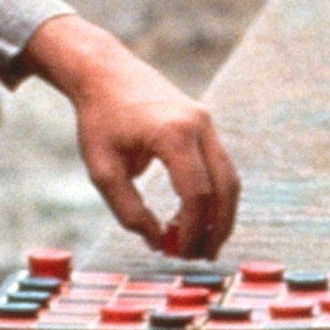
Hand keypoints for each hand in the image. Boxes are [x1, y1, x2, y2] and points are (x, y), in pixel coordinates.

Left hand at [20, 14, 239, 258]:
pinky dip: (214, 195)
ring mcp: (206, 122)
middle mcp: (198, 125)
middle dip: (217, 227)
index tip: (178, 252)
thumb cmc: (99, 121)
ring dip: (221, 214)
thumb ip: (129, 210)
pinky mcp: (205, 124)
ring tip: (203, 243)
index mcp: (173, 134)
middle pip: (224, 187)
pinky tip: (197, 217)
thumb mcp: (102, 170)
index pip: (196, 193)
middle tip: (201, 256)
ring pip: (229, 177)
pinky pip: (219, 166)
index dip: (192, 229)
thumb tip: (157, 242)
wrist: (104, 72)